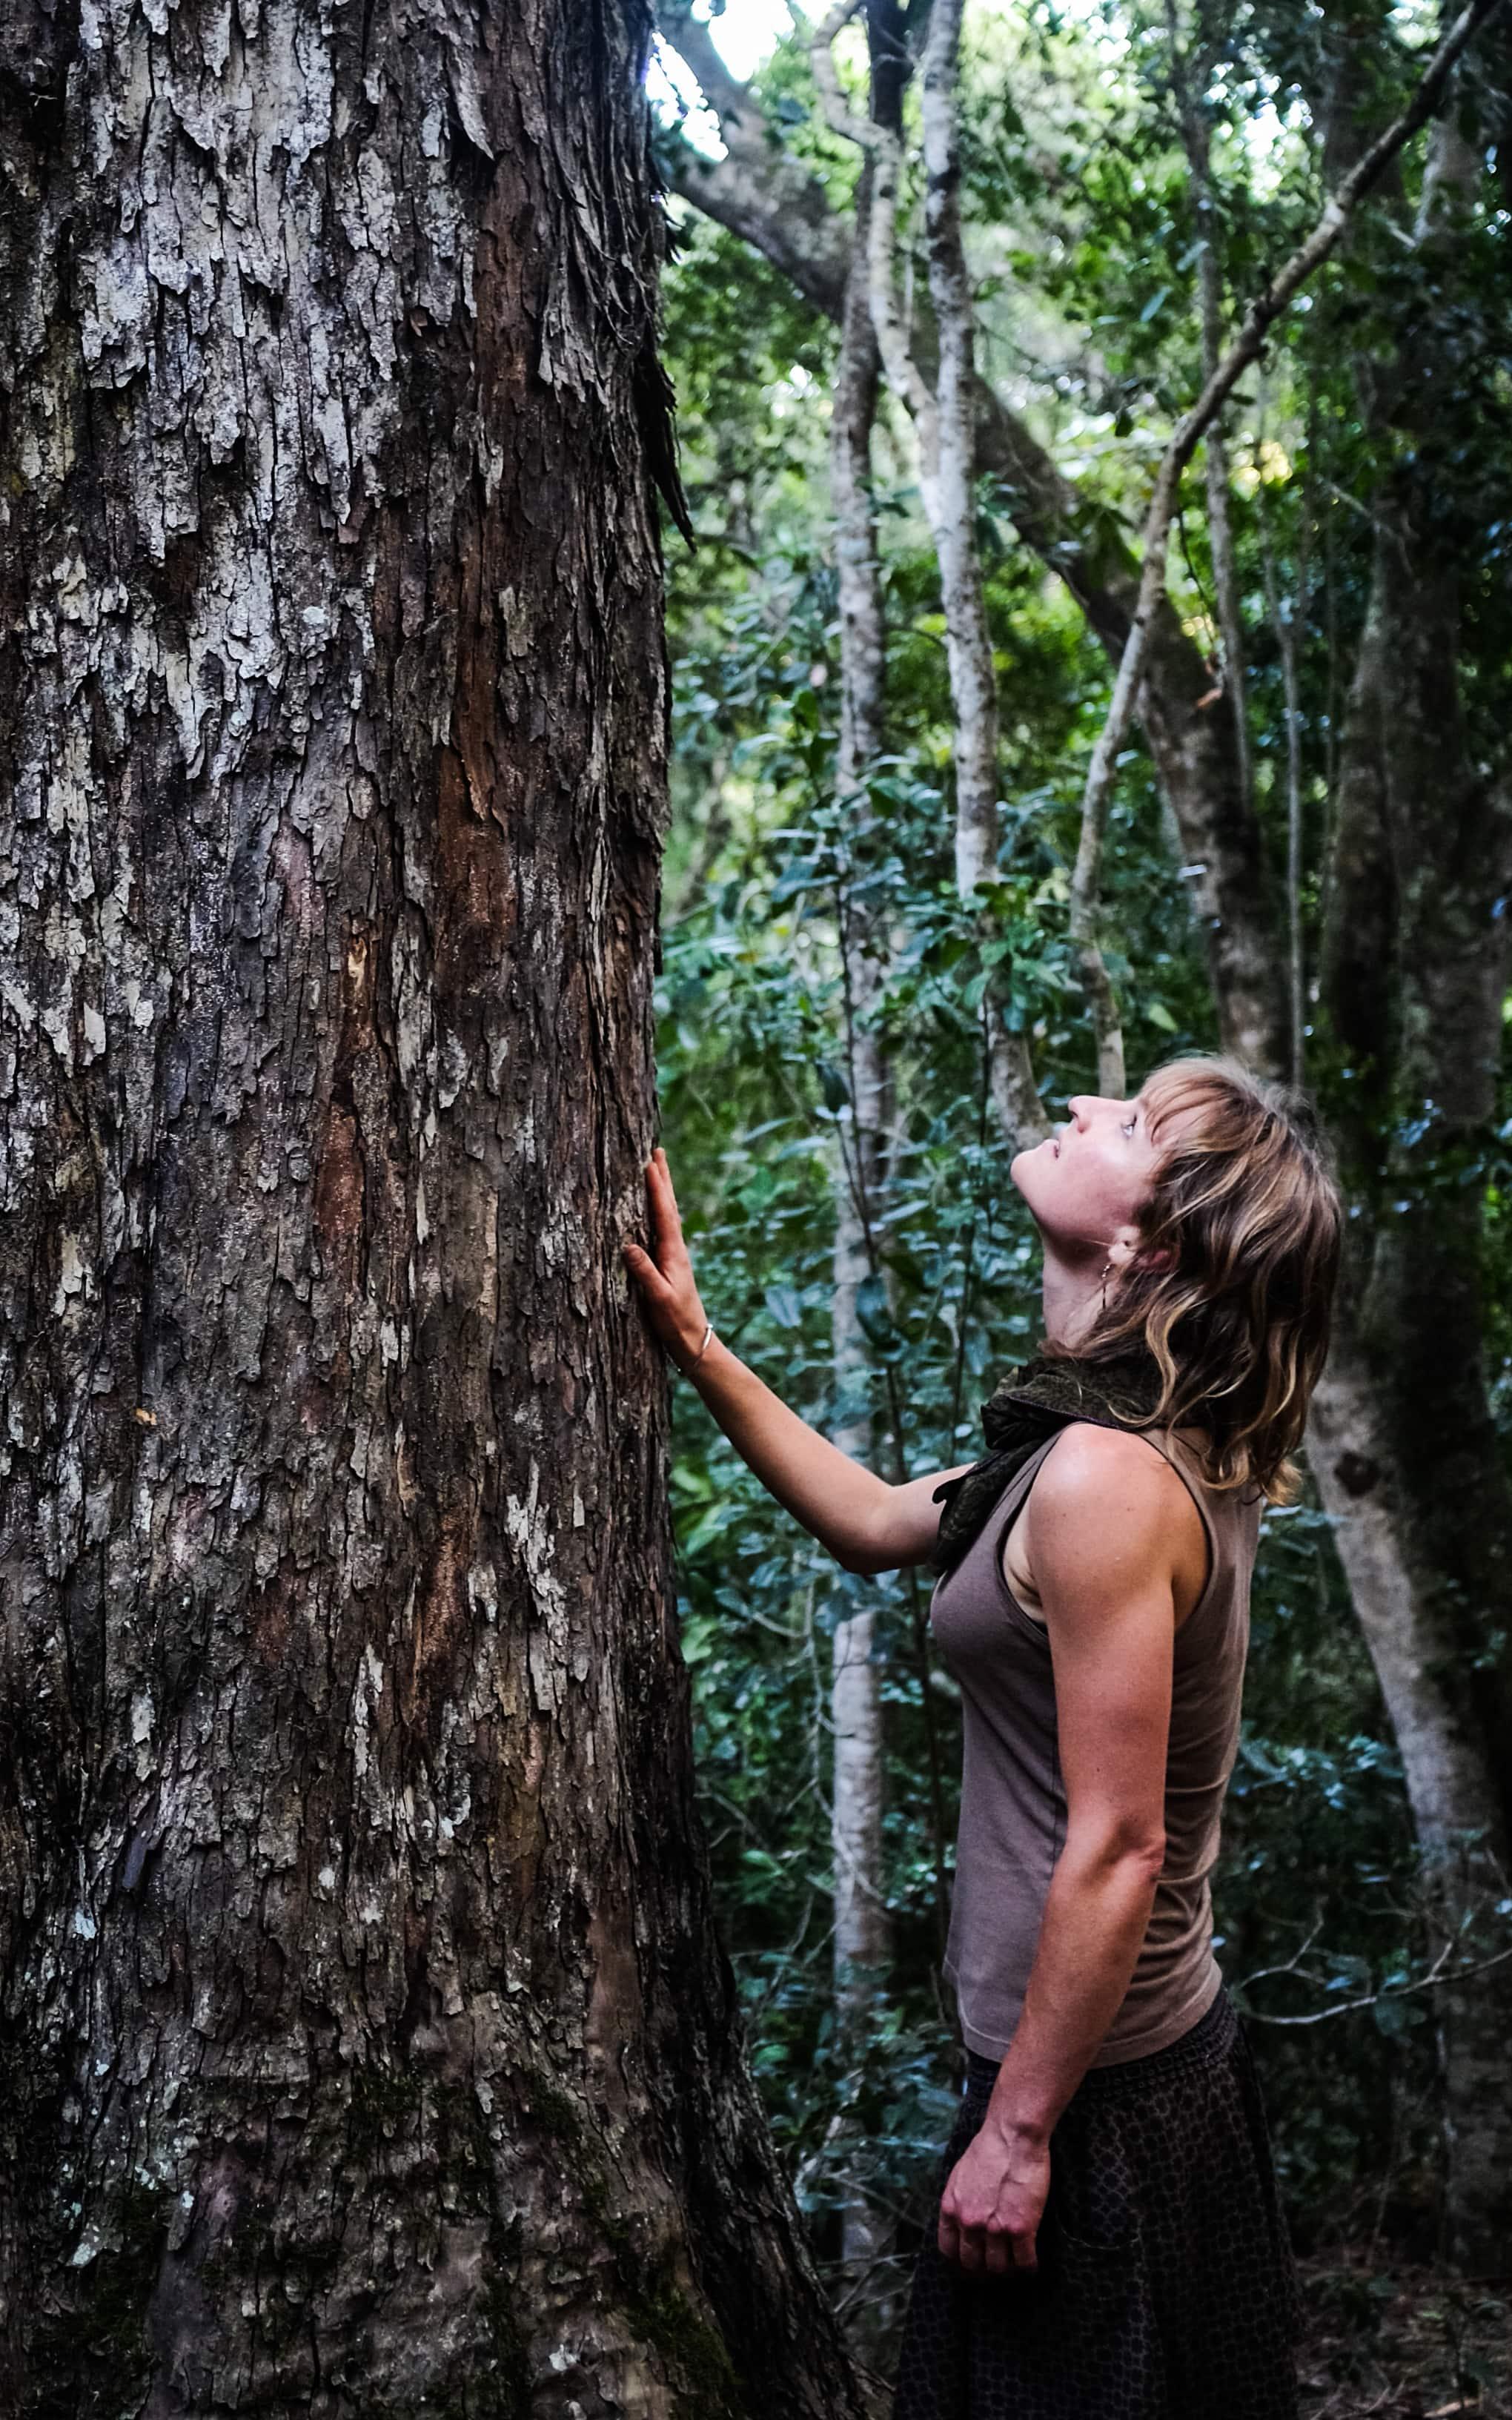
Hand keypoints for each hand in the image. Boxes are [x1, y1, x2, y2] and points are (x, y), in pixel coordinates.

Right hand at [622, 1148, 712, 1373]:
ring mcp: (674, 1255)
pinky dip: (659, 1209)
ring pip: (667, 1214)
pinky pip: (663, 1227)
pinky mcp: (670, 1263)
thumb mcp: (658, 1299)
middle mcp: (676, 1249)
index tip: (650, 1162)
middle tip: (658, 1151)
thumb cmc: (676, 1322)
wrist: (694, 1341)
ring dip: (662, 1190)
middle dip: (663, 1178)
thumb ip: (644, 1273)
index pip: (664, 1214)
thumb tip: (628, 1244)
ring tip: (657, 1169)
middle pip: (669, 1206)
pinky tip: (655, 1210)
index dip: (656, 1188)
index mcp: (673, 1253)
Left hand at [938, 2117, 1050, 2276]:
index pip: (948, 2249)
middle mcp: (969, 2223)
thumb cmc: (989, 2148)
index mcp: (951, 2209)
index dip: (961, 2260)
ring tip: (1015, 2263)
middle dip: (985, 2268)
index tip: (972, 2262)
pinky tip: (1032, 2263)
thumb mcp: (960, 2175)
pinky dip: (1029, 2266)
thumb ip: (959, 2201)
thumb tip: (962, 2219)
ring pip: (999, 2267)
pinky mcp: (1020, 2229)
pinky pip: (1024, 2262)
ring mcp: (994, 2229)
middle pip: (973, 2264)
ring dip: (1008, 2268)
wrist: (1012, 2136)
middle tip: (997, 2264)